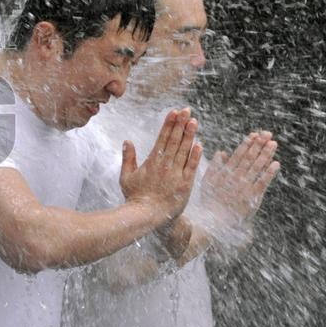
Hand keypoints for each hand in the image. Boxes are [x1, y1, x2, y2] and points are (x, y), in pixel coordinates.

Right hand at [120, 108, 203, 223]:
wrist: (147, 216)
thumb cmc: (135, 197)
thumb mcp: (126, 177)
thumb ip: (128, 158)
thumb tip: (127, 141)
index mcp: (152, 162)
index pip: (162, 138)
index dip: (169, 124)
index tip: (174, 112)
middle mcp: (165, 165)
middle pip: (174, 140)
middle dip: (181, 124)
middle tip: (187, 110)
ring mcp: (176, 174)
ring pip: (184, 151)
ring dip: (189, 135)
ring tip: (194, 121)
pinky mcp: (185, 185)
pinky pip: (192, 167)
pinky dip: (195, 156)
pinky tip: (199, 144)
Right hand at [201, 131, 279, 224]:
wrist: (214, 219)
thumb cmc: (210, 200)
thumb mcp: (207, 181)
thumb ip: (214, 166)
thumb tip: (222, 152)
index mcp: (225, 172)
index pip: (238, 154)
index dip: (247, 143)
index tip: (254, 134)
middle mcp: (236, 176)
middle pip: (250, 157)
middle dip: (259, 145)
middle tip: (268, 134)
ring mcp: (245, 186)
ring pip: (257, 167)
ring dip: (266, 154)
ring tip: (273, 144)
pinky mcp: (252, 196)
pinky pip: (263, 182)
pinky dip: (269, 172)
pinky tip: (276, 164)